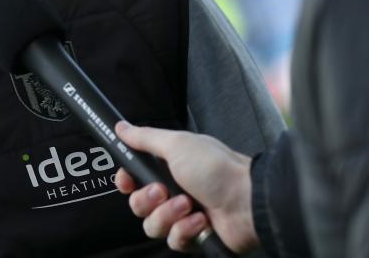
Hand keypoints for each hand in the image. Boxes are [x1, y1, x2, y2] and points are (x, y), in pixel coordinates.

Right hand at [114, 121, 257, 253]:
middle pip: (138, 204)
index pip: (133, 178)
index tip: (127, 181)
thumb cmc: (215, 168)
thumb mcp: (176, 144)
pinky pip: (173, 241)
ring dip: (168, 215)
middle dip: (147, 200)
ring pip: (153, 225)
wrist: (248, 201)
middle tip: (163, 191)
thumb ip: (145, 138)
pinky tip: (201, 220)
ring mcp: (183, 215)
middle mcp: (173, 190)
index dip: (126, 182)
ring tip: (188, 205)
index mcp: (168, 167)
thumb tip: (121, 127)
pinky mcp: (194, 237)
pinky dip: (185, 230)